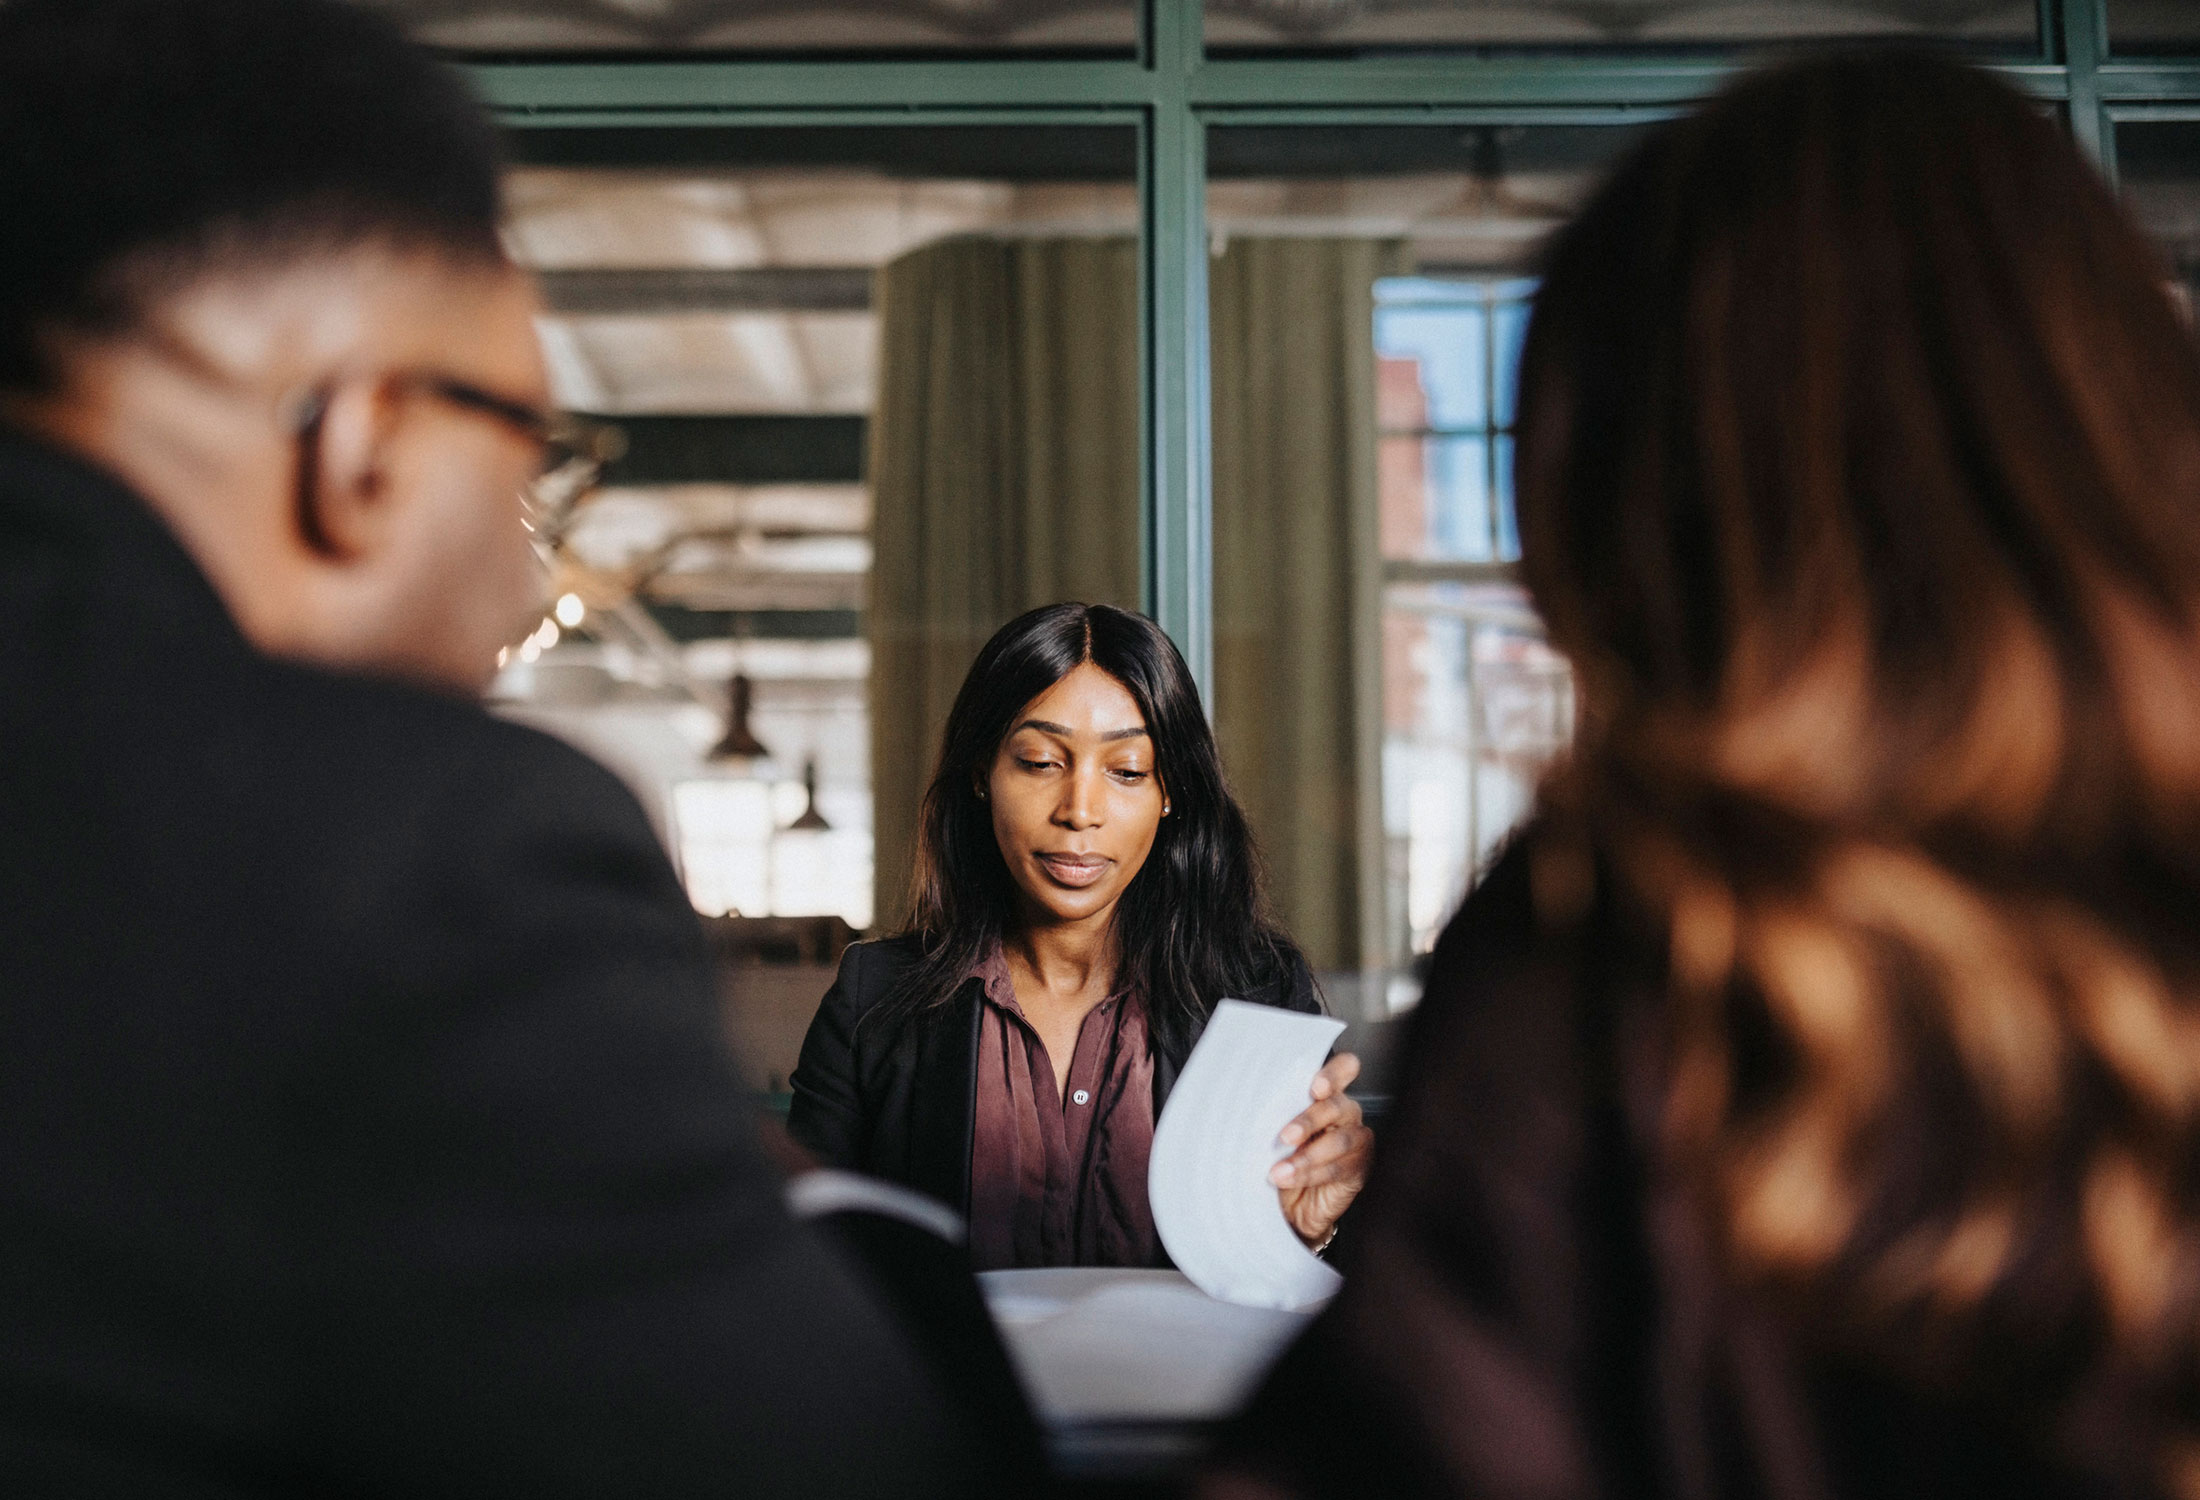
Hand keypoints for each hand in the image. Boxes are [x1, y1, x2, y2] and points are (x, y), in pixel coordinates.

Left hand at [1268, 1052, 1371, 1247]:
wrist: (1290, 1203)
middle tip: (1286, 1136)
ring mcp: (1356, 1139)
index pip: (1343, 1068)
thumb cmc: (1280, 1156)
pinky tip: (1289, 1178)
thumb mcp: (1274, 1131)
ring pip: (1338, 1140)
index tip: (1316, 1087)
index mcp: (1326, 1093)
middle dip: (1309, 1120)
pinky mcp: (1358, 1168)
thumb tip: (1253, 1106)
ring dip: (1307, 1156)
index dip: (1334, 1074)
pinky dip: (1311, 1174)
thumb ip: (1275, 1114)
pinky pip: (1338, 1168)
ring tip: (1279, 1170)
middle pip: (1337, 1105)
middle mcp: (1345, 1112)